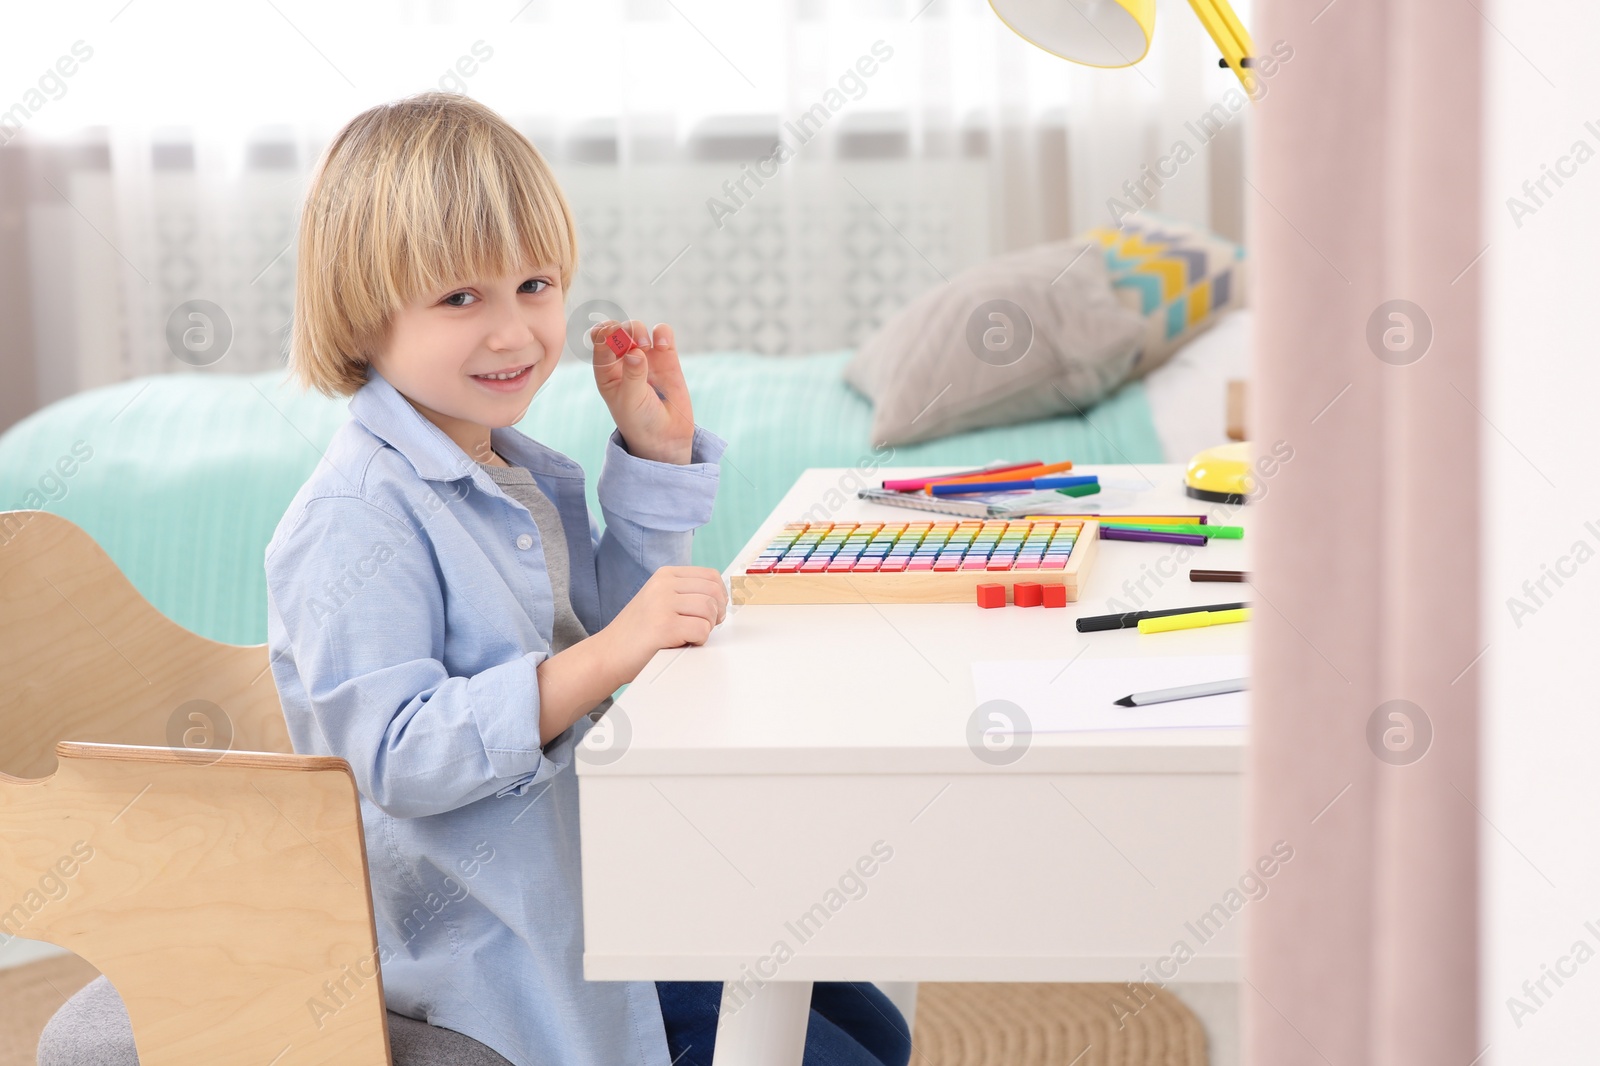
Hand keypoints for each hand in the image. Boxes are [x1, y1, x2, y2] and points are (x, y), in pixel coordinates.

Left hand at [590, 319, 694, 464]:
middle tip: (630, 342)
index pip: (599, 341)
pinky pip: (662, 334)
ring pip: (637, 328)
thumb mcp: (630, 402)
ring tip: (644, 346)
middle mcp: (622, 360)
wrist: (666, 435)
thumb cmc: (640, 421)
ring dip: (638, 330)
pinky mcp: (666, 357)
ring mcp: (645, 356)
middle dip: (622, 330)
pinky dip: (662, 333)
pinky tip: (663, 344)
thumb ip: (632, 376)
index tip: (612, 334)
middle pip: (616, 330)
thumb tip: (635, 352)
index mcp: (605, 370)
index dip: (604, 333)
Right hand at [596, 566, 727, 680]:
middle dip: (716, 613)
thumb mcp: (660, 601)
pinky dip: (699, 641)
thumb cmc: (636, 633)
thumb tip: (722, 598)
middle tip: (705, 627)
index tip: (714, 612)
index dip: (720, 597)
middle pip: (714, 591)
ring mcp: (662, 603)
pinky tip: (683, 643)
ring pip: (710, 610)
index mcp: (665, 575)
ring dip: (706, 628)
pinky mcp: (664, 626)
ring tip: (689, 636)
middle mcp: (663, 585)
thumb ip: (686, 595)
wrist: (607, 654)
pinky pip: (702, 630)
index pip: (711, 576)